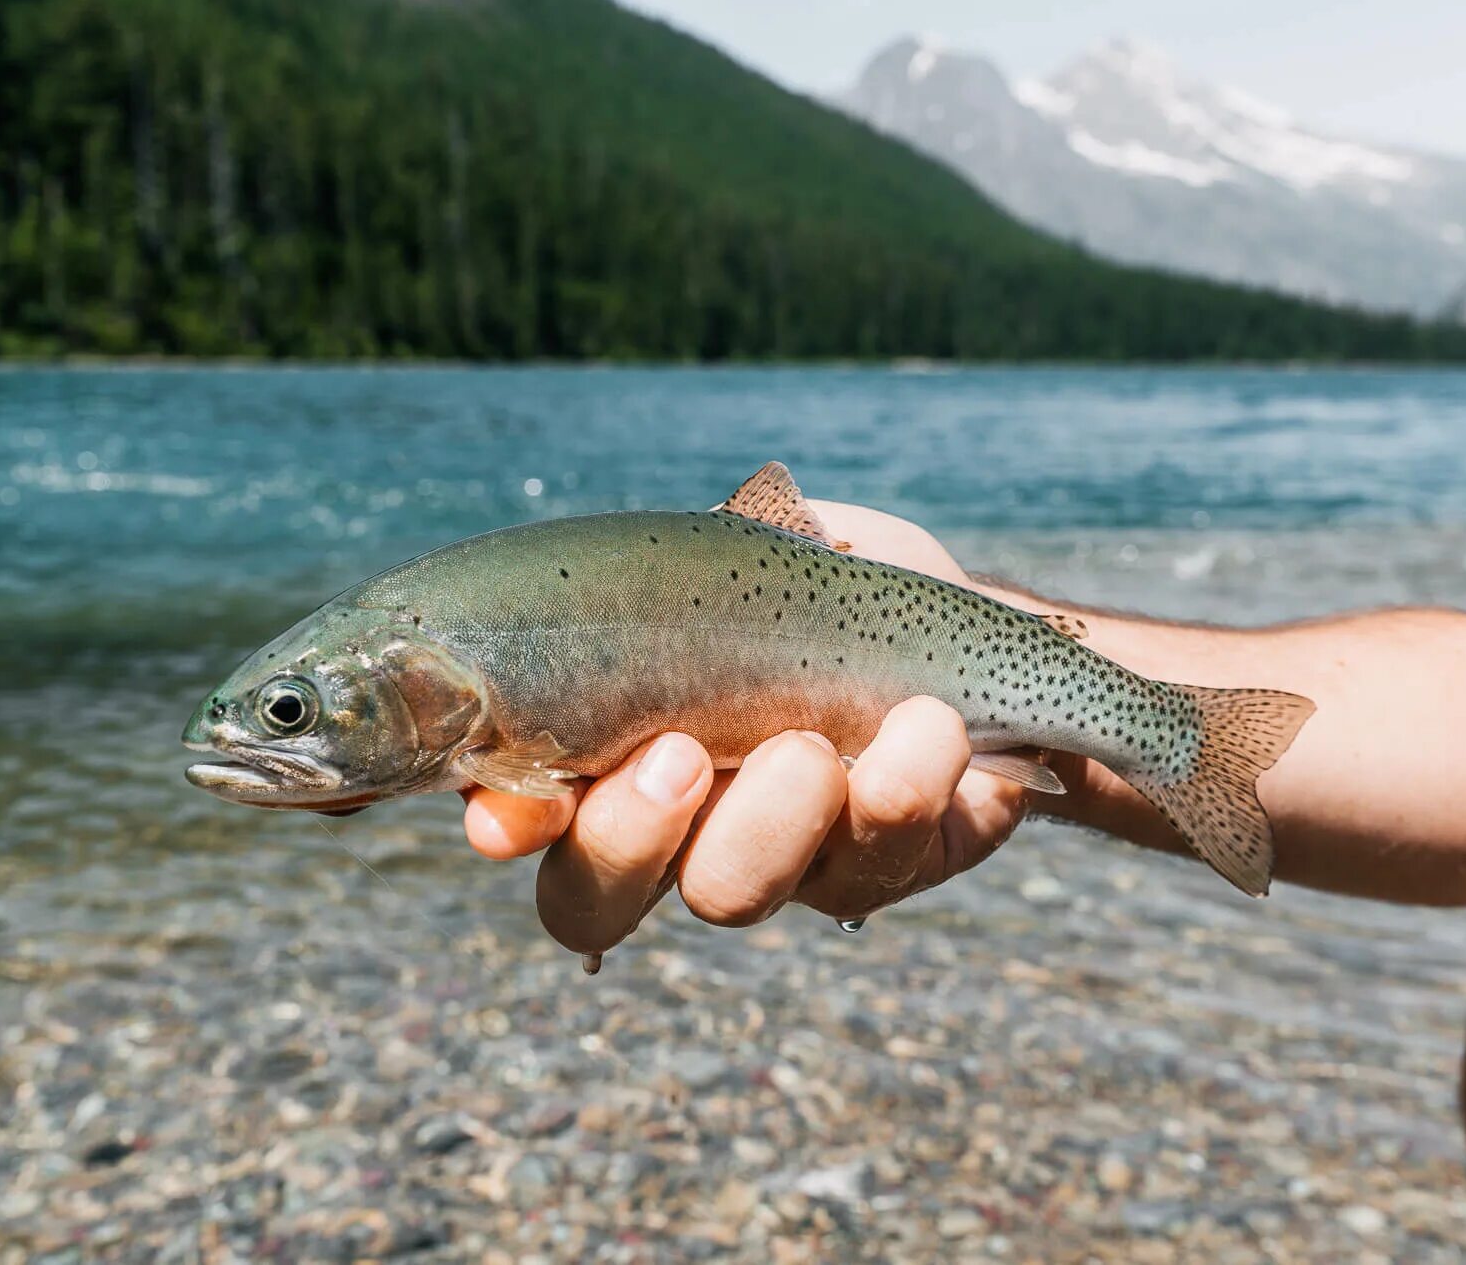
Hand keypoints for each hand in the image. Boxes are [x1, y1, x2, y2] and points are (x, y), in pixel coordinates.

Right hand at [460, 503, 1051, 956]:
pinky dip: (908, 787)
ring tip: (814, 745)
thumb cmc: (812, 590)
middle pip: (601, 899)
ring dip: (771, 821)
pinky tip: (929, 724)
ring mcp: (789, 867)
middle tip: (678, 754)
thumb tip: (587, 608)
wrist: (957, 614)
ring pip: (739, 892)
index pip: (530, 827)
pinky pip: (890, 858)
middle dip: (628, 835)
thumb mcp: (728, 566)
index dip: (509, 827)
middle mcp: (684, 841)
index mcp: (618, 772)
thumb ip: (656, 595)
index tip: (507, 811)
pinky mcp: (903, 863)